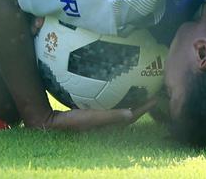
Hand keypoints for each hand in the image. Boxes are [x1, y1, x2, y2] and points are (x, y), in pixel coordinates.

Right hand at [24, 97, 156, 130]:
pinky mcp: (89, 111)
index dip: (144, 108)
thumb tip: (130, 113)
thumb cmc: (70, 122)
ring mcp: (97, 116)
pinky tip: (111, 82)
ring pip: (118, 105)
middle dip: (140, 101)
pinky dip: (113, 94)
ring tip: (136, 84)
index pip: (131, 115)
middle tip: (150, 88)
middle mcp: (105, 121)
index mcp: (108, 124)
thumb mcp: (90, 119)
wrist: (49, 122)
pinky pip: (106, 101)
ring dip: (128, 96)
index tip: (155, 97)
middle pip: (128, 110)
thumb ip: (109, 117)